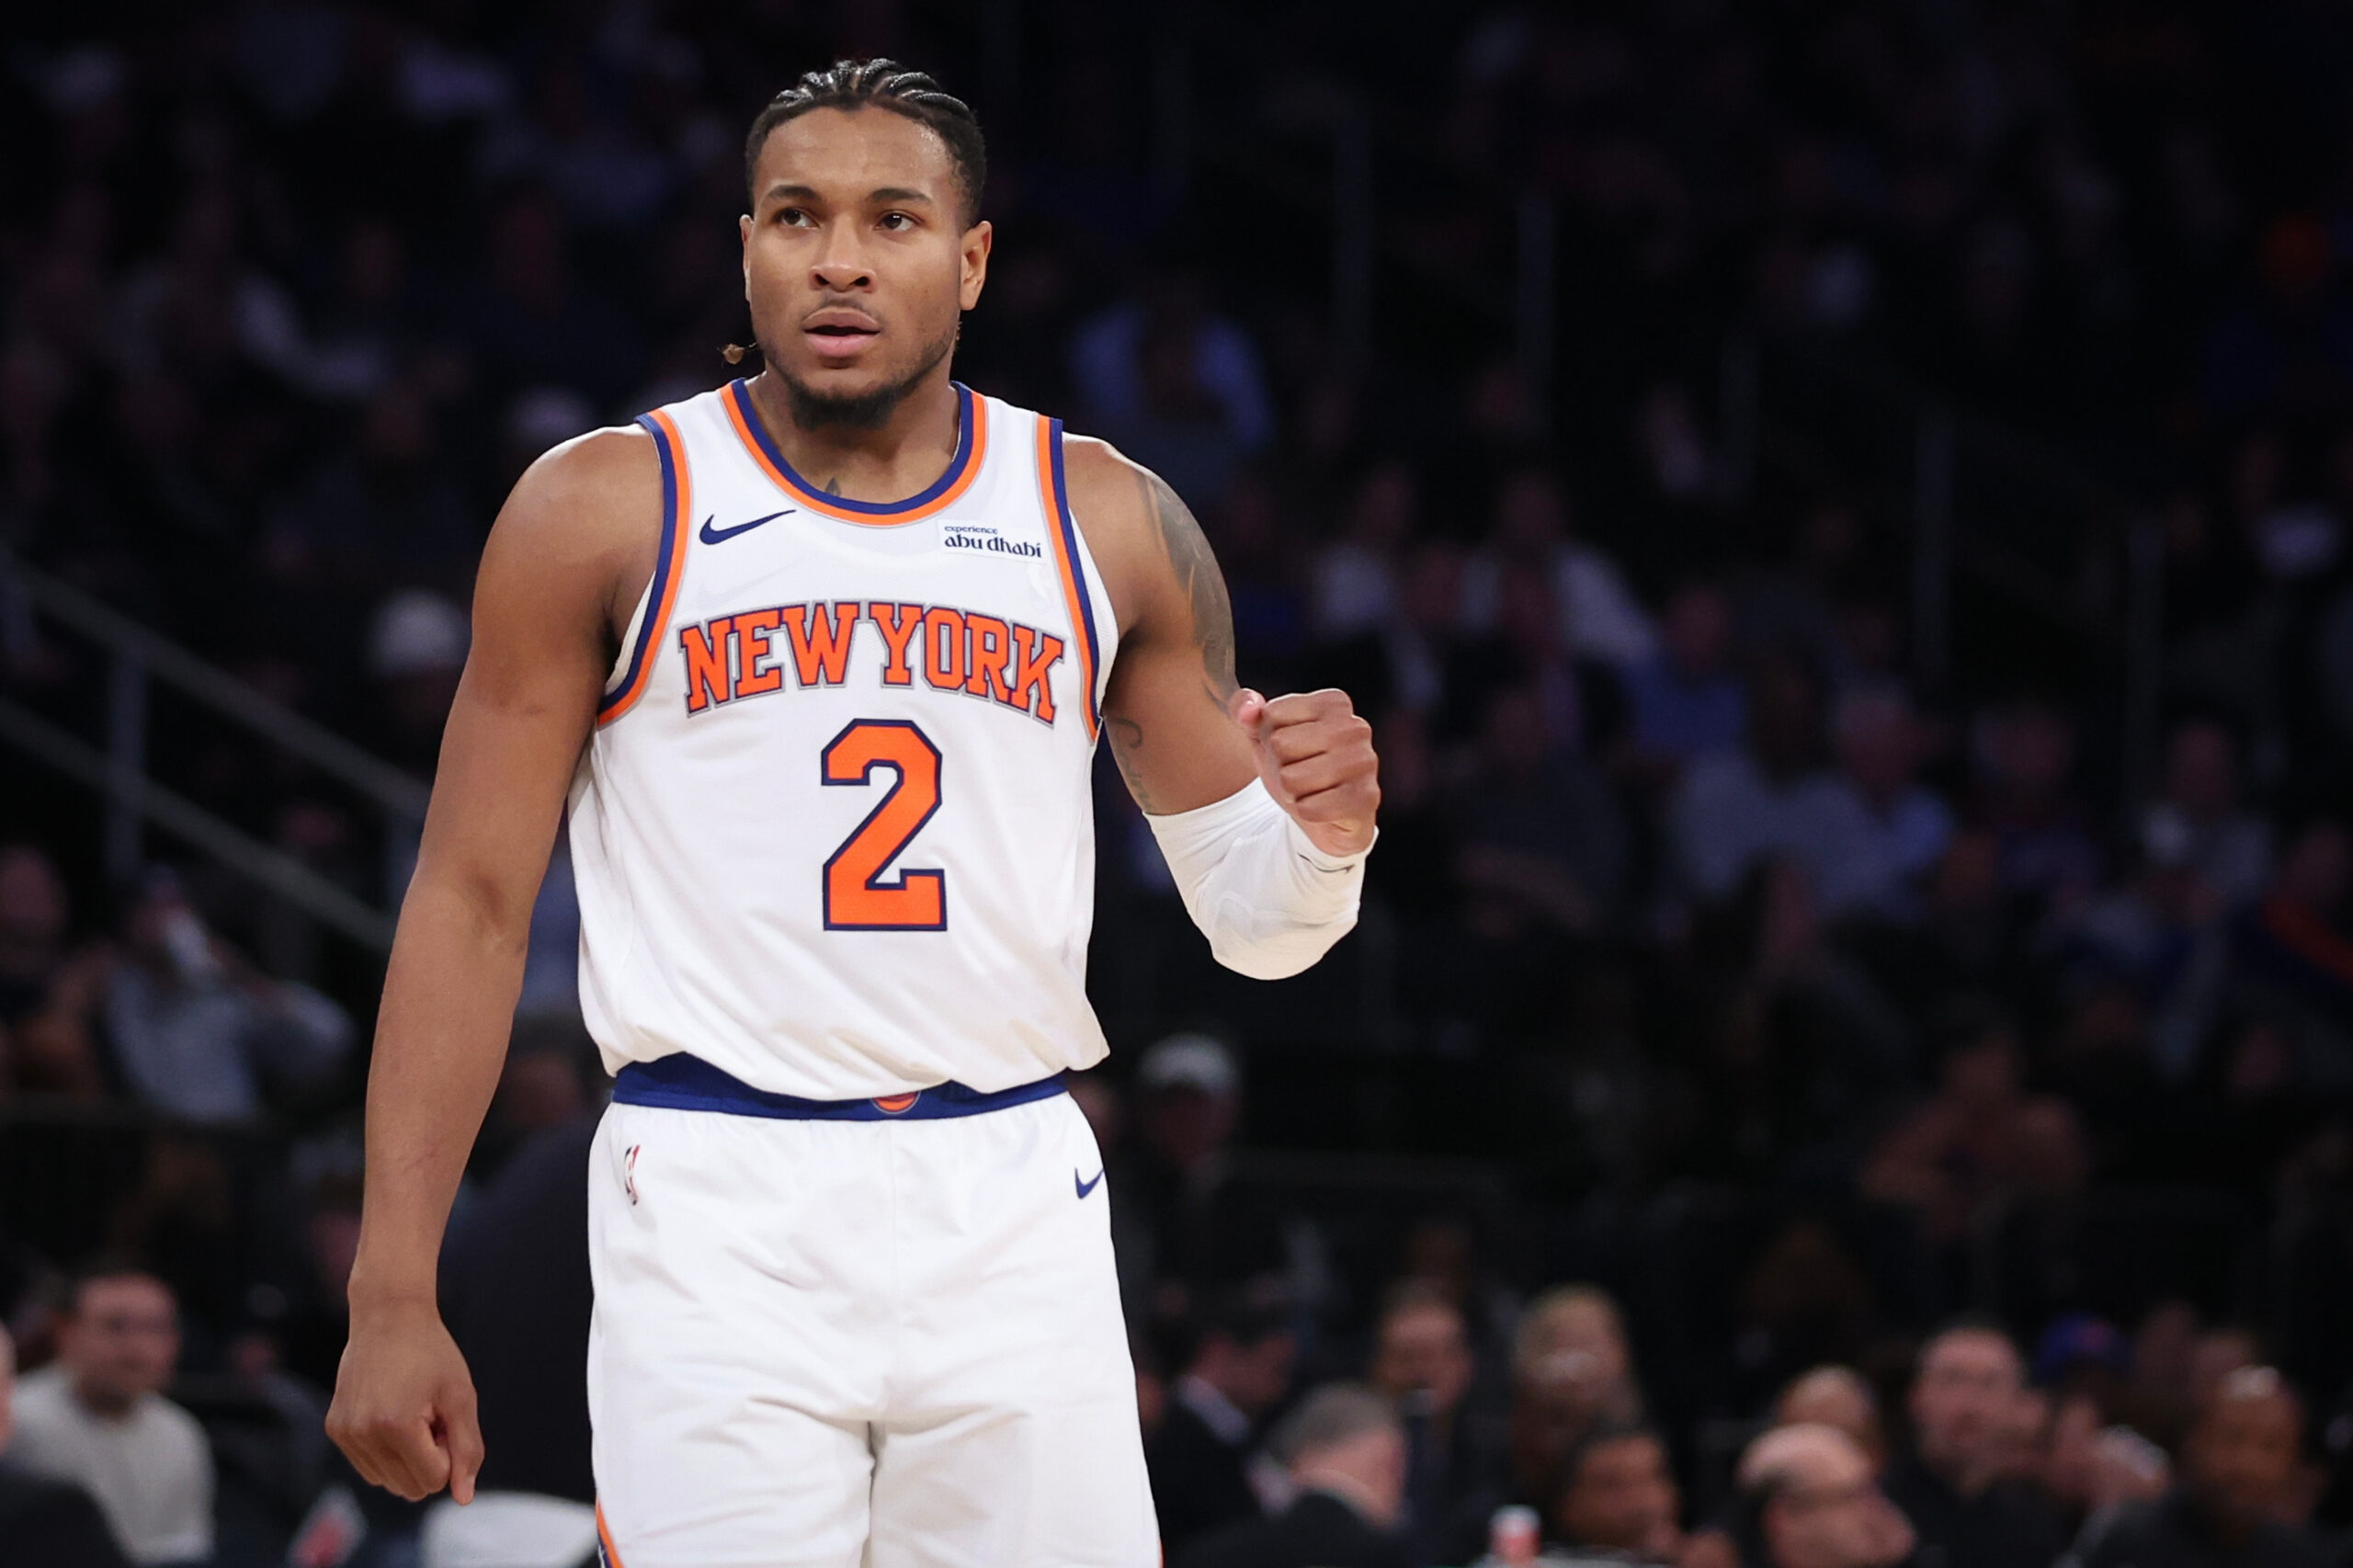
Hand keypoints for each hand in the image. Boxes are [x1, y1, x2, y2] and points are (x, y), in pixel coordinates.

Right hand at [326, 1298, 483, 1502]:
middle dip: (430, 1458)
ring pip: (389, 1483)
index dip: (449, 1452)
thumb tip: (463, 1498)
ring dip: (409, 1457)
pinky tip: (393, 1414)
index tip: (446, 1418)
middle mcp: (362, 1435)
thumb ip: (467, 1449)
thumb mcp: (460, 1397)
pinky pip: (370, 1468)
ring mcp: (344, 1435)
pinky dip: (389, 1453)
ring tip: (412, 1412)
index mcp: (396, 1426)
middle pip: (410, 1488)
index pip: (434, 1479)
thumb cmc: (431, 1354)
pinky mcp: (335, 1430)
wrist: (388, 1317)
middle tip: (431, 1415)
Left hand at [1232, 688, 1377, 857]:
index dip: (1269, 737)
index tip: (1291, 746)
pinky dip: (1307, 812)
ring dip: (1292, 791)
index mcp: (1334, 703)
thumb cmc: (1296, 765)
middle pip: (1280, 744)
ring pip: (1292, 779)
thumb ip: (1245, 708)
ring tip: (1311, 789)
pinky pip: (1309, 808)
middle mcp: (1355, 727)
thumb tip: (1248, 710)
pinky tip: (1323, 807)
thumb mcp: (1263, 733)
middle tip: (1300, 772)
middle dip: (1280, 765)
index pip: (1271, 714)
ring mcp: (1365, 762)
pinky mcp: (1367, 798)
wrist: (1324, 814)